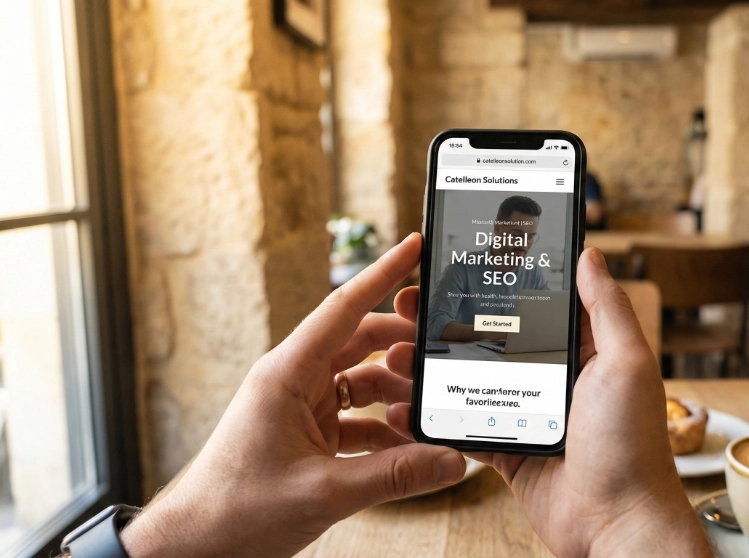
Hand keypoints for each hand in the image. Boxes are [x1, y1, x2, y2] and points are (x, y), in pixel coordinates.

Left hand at [119, 234, 466, 557]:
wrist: (196, 547)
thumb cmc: (235, 512)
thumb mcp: (324, 493)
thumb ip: (394, 476)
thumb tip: (449, 461)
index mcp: (287, 375)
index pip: (343, 309)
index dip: (382, 273)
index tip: (413, 247)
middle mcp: (294, 382)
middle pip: (361, 344)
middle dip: (403, 347)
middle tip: (443, 349)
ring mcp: (301, 408)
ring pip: (363, 383)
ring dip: (397, 396)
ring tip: (431, 412)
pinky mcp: (307, 435)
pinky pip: (358, 419)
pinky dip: (385, 430)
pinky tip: (410, 448)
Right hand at [386, 248, 711, 556]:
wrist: (616, 524)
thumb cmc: (632, 444)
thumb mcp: (627, 363)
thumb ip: (607, 308)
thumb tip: (590, 255)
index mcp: (583, 353)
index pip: (534, 306)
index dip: (496, 285)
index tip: (458, 266)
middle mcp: (552, 379)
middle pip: (491, 340)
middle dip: (447, 322)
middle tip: (409, 306)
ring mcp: (526, 415)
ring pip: (469, 381)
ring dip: (431, 366)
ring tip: (396, 352)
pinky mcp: (507, 450)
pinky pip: (463, 427)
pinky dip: (433, 417)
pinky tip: (403, 405)